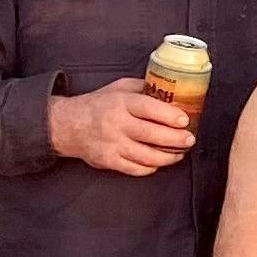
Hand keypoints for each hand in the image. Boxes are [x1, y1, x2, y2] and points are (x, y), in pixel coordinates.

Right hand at [50, 77, 196, 175]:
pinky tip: (158, 162)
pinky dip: (150, 167)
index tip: (184, 120)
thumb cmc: (97, 105)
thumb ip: (142, 88)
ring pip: (146, 155)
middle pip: (151, 134)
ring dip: (167, 157)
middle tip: (189, 139)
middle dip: (175, 139)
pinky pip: (135, 168)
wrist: (67, 125)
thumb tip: (170, 89)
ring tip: (179, 153)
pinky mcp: (108, 161)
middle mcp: (116, 124)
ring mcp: (111, 144)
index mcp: (120, 103)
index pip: (148, 108)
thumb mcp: (118, 88)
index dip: (169, 115)